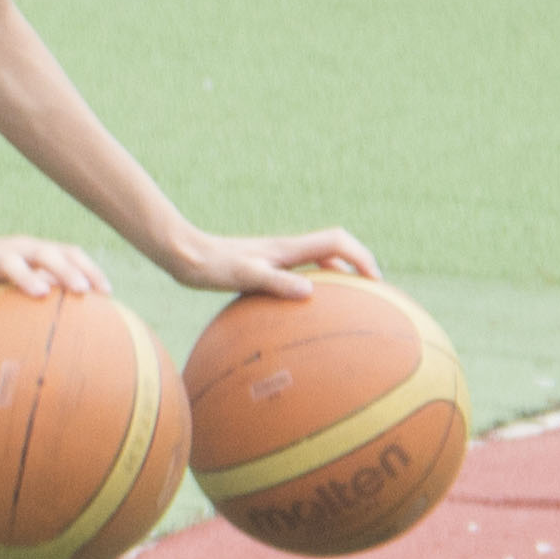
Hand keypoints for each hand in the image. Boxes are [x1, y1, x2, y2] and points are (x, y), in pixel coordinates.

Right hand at [0, 233, 107, 303]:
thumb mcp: (11, 281)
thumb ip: (39, 291)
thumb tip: (71, 323)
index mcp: (29, 252)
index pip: (66, 253)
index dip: (89, 269)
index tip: (107, 293)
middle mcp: (12, 251)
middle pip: (45, 253)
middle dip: (66, 270)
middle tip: (83, 292)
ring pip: (10, 262)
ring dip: (27, 276)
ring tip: (42, 293)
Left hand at [176, 228, 380, 299]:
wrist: (184, 255)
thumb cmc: (210, 266)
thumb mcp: (244, 275)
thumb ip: (275, 282)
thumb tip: (309, 291)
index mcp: (288, 249)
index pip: (336, 242)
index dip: (361, 257)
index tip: (375, 281)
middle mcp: (286, 250)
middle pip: (334, 250)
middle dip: (357, 267)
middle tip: (374, 294)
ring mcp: (276, 259)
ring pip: (318, 263)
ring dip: (338, 278)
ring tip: (350, 306)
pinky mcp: (264, 268)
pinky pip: (299, 276)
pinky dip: (312, 289)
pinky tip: (305, 316)